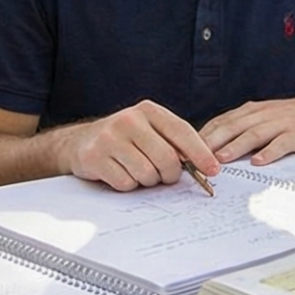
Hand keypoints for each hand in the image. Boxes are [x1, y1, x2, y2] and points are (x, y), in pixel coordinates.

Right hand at [59, 102, 220, 192]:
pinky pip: (126, 183)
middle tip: (163, 175)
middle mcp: (129, 120)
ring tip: (135, 170)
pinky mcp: (95, 157)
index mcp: (147, 110)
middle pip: (167, 159)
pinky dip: (127, 185)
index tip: (213, 170)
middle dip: (169, 174)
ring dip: (146, 181)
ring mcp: (110, 138)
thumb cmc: (123, 140)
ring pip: (147, 174)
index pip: (182, 131)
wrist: (80, 143)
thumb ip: (173, 142)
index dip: (200, 153)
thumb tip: (204, 165)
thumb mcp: (148, 131)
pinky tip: (119, 172)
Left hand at [202, 96, 294, 166]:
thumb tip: (212, 146)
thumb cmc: (291, 118)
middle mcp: (262, 115)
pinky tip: (259, 162)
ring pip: (253, 134)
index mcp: (250, 111)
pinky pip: (282, 143)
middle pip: (232, 127)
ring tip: (220, 159)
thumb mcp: (262, 117)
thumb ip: (240, 128)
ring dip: (235, 147)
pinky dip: (269, 152)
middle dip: (211, 142)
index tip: (185, 150)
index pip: (220, 122)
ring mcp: (280, 124)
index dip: (202, 135)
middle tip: (194, 157)